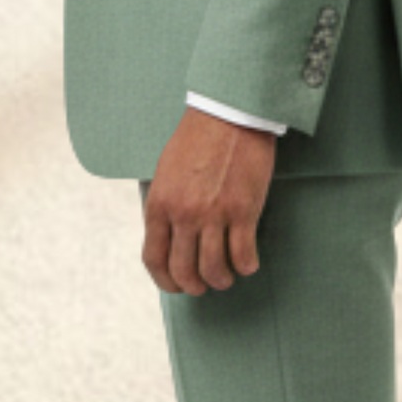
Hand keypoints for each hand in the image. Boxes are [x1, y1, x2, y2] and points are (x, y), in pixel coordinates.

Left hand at [140, 104, 276, 293]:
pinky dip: (246, 266)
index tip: (175, 285)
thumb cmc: (196, 139)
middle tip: (203, 285)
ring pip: (214, 269)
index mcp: (160, 205)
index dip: (165, 281)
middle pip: (184, 271)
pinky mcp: (243, 211)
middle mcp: (184, 214)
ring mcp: (214, 215)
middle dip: (194, 286)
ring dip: (221, 280)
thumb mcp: (165, 173)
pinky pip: (244, 255)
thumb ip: (165, 206)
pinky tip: (247, 263)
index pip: (154, 259)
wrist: (228, 115)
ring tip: (227, 275)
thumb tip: (169, 237)